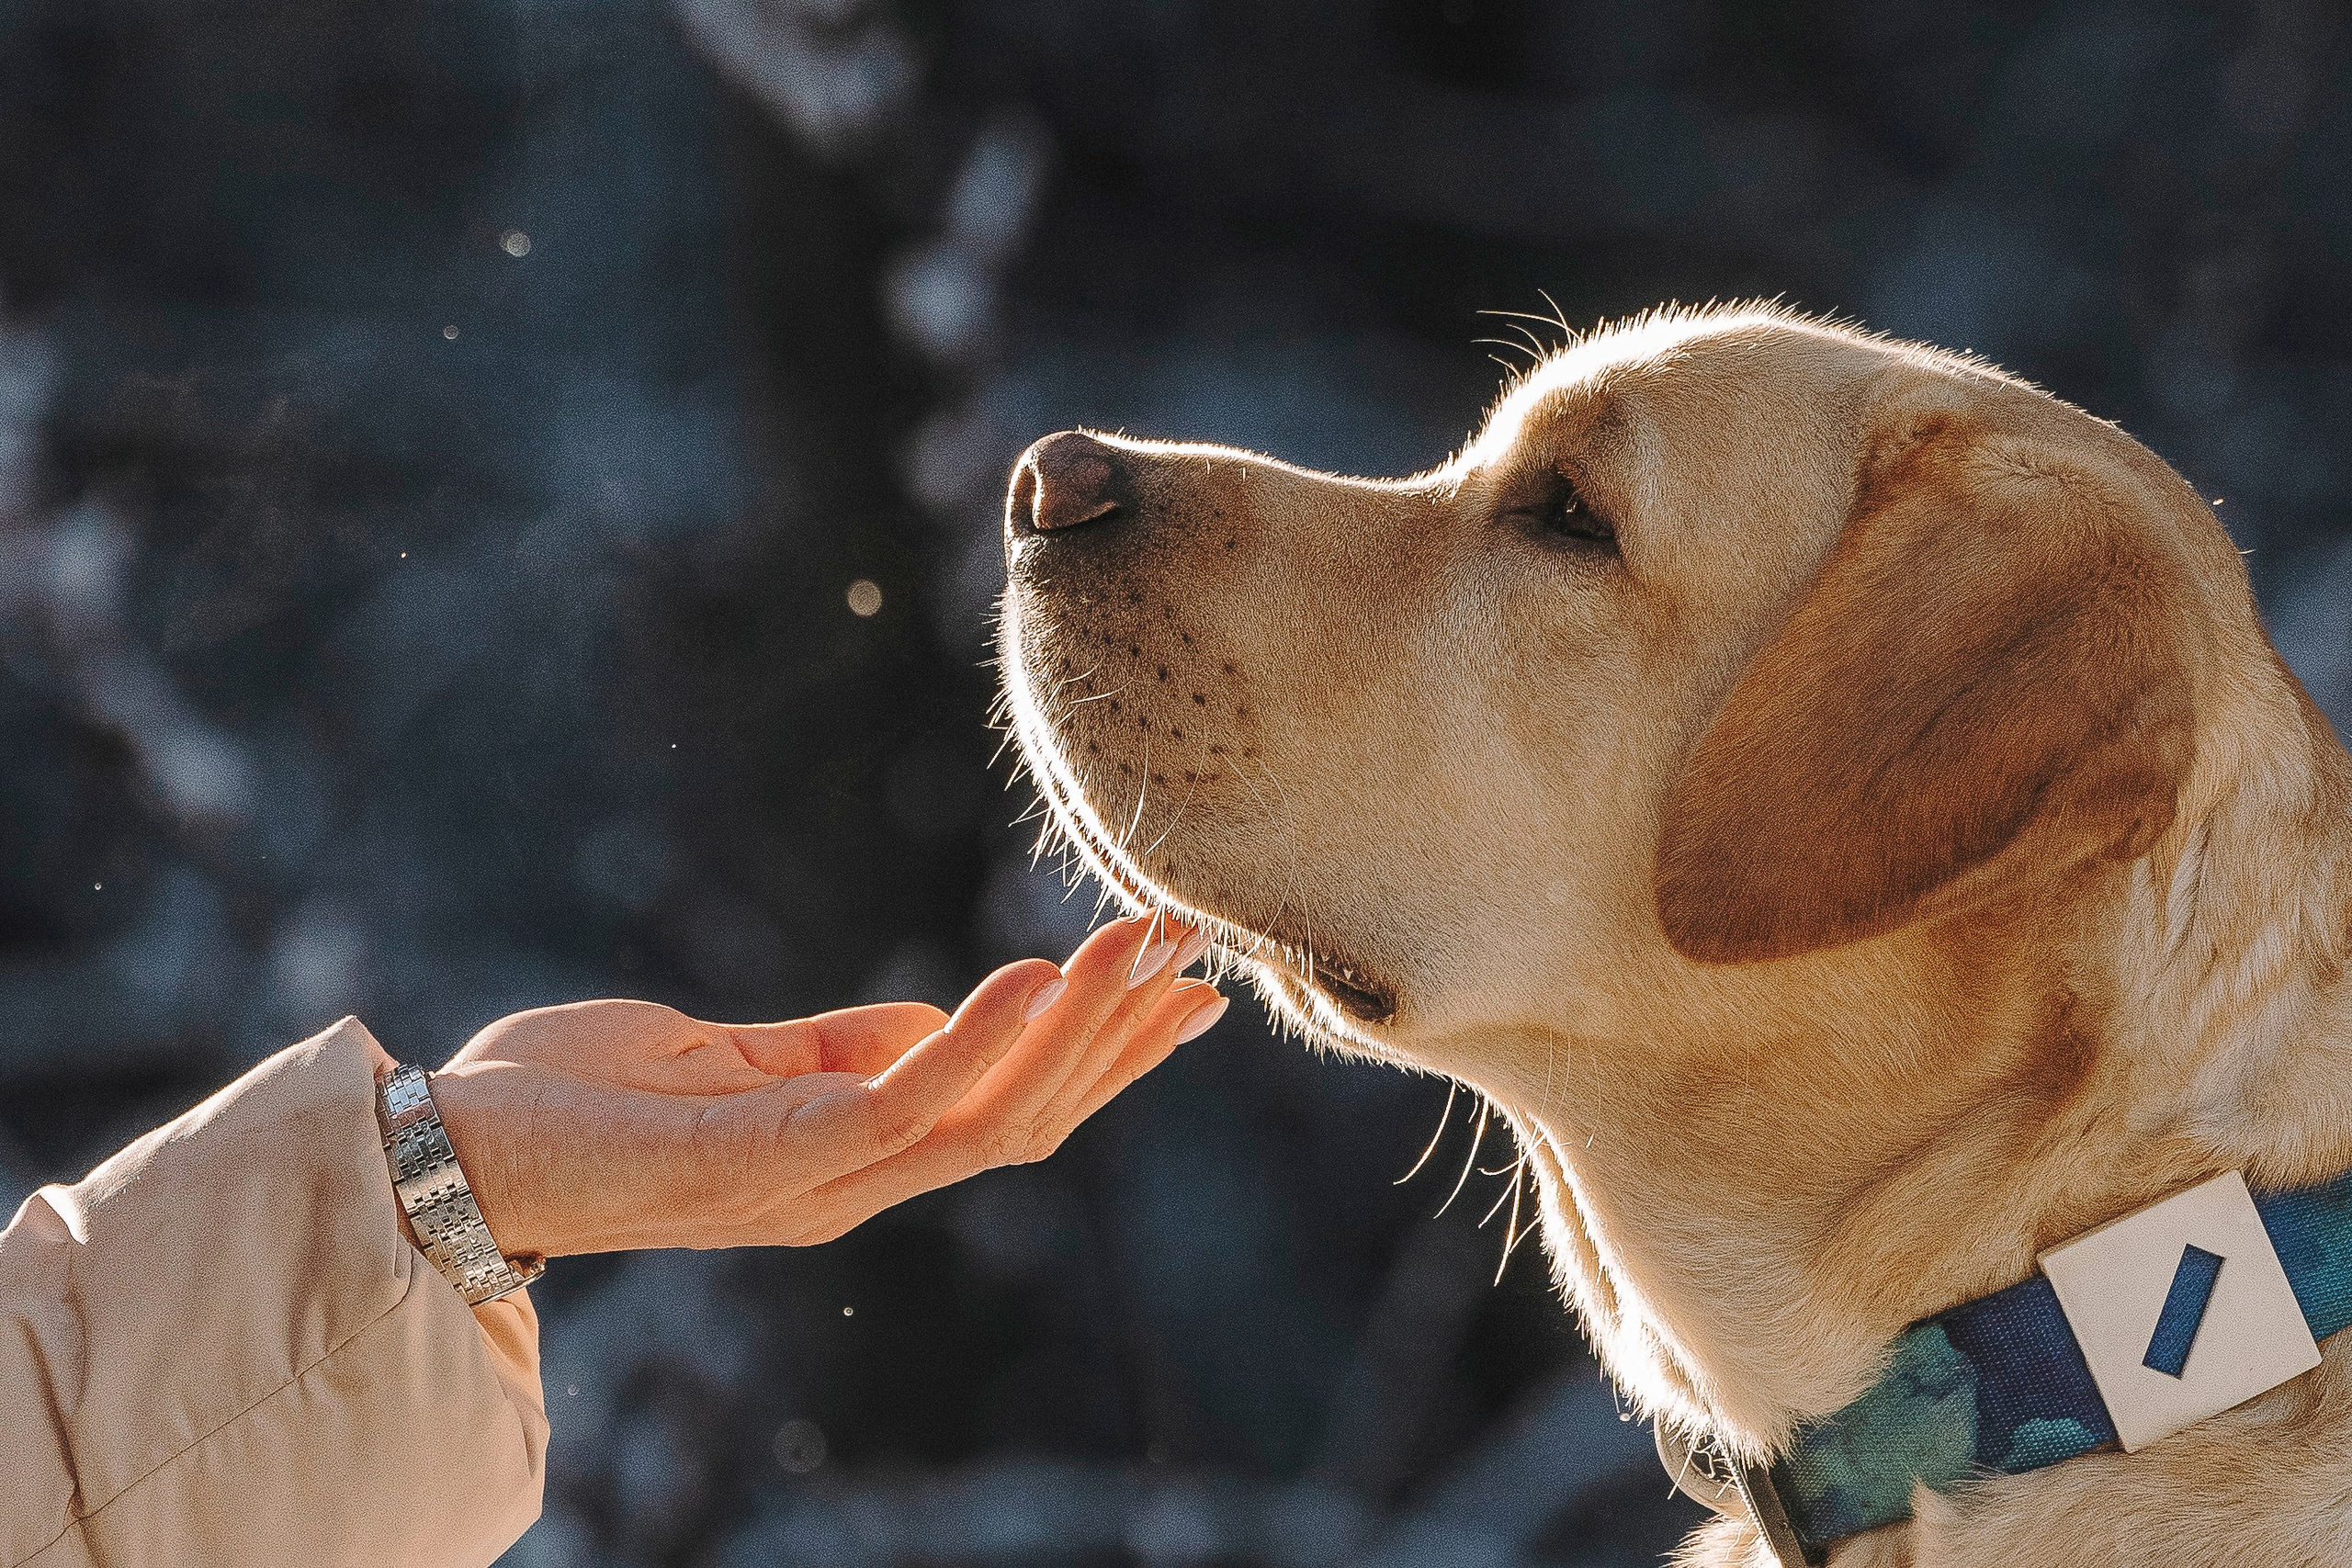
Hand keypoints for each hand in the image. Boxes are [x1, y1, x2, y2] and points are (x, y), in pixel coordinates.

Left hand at [417, 916, 1224, 1257]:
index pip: (1008, 1115)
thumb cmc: (569, 1097)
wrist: (436, 1149)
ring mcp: (814, 1183)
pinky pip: (902, 1105)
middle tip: (1192, 949)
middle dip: (1117, 1039)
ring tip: (1139, 945)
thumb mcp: (722, 1056)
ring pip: (989, 1117)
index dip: (1103, 1059)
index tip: (1183, 990)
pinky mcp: (765, 1162)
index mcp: (846, 1158)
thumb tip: (938, 1022)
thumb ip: (831, 1048)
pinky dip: (980, 1044)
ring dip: (1076, 1029)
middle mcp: (849, 1186)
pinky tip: (1031, 977)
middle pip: (1025, 1122)